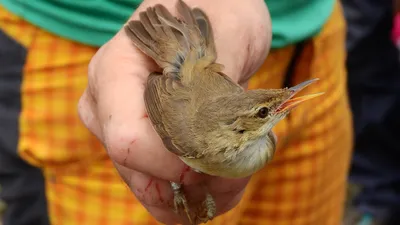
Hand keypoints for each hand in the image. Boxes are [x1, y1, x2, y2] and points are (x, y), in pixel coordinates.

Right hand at [78, 0, 270, 223]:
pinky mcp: (143, 140)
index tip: (222, 157)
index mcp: (116, 70)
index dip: (175, 163)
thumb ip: (217, 80)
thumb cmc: (219, 10)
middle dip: (192, 185)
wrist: (215, 9)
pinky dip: (192, 191)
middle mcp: (109, 104)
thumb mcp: (228, 31)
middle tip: (239, 176)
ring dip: (197, 193)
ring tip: (237, 177)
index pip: (129, 139)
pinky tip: (223, 182)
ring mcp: (122, 125)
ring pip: (150, 183)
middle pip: (138, 170)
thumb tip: (211, 137)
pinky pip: (160, 180)